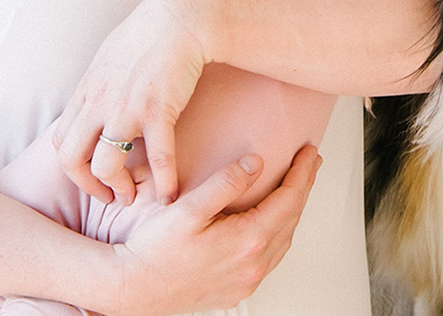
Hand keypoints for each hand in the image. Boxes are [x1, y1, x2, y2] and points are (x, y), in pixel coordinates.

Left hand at [53, 0, 210, 205]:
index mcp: (88, 91)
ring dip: (118, 188)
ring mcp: (126, 109)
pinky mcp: (158, 110)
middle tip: (109, 195)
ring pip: (105, 164)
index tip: (92, 176)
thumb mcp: (111, 56)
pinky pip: (156, 158)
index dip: (73, 167)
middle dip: (87, 184)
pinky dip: (163, 181)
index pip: (62, 140)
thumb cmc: (151, 32)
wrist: (181, 15)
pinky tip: (170, 193)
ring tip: (134, 196)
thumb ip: (100, 84)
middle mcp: (99, 103)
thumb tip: (97, 103)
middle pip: (71, 158)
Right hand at [110, 146, 320, 315]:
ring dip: (292, 211)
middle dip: (302, 187)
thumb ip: (225, 183)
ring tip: (296, 187)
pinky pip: (269, 258)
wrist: (131, 288)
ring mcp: (246, 281)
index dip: (302, 172)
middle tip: (310, 163)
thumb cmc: (154, 250)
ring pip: (283, 240)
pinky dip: (278, 234)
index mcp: (248, 241)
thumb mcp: (188, 208)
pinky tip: (273, 222)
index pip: (289, 199)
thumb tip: (257, 162)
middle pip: (291, 218)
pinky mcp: (235, 290)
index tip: (311, 151)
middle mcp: (253, 266)